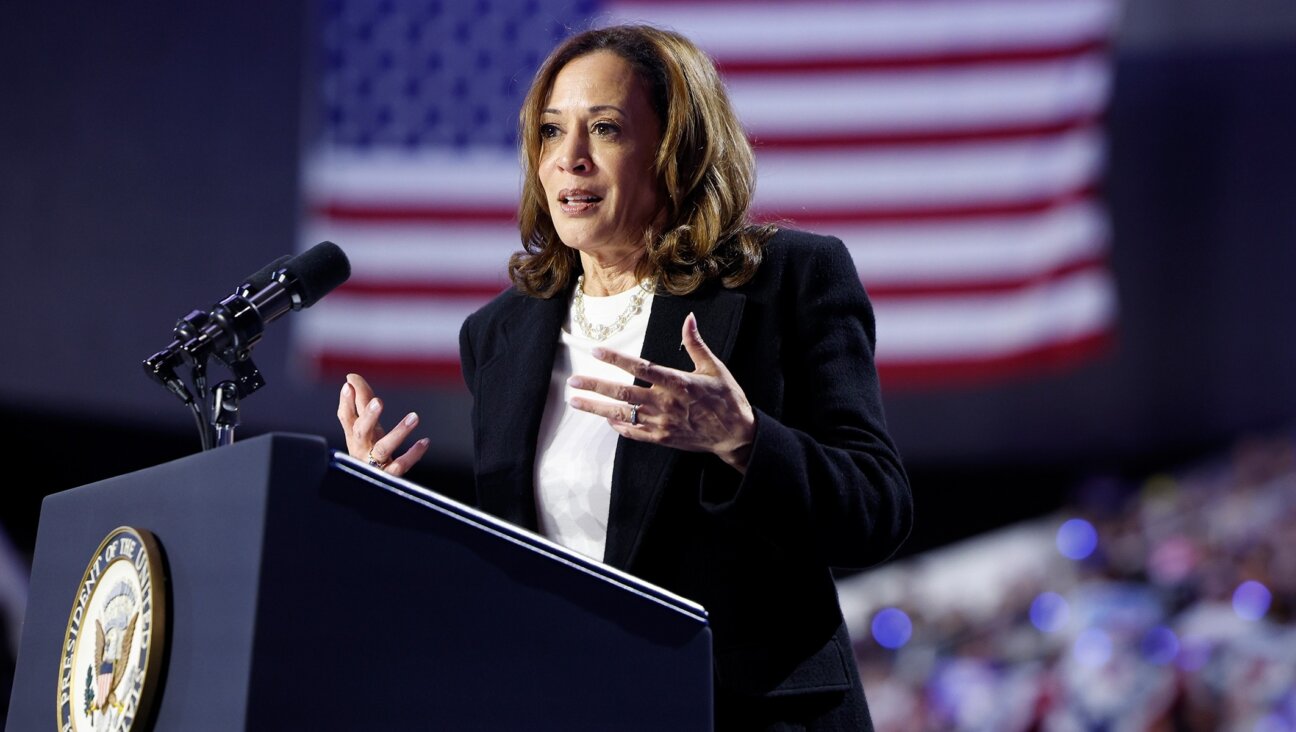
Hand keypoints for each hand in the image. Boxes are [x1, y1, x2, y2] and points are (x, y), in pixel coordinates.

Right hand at [337, 373, 428, 475]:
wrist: (368, 485)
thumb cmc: (368, 449)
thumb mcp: (365, 426)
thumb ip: (361, 402)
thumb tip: (351, 378)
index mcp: (354, 435)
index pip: (346, 417)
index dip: (345, 401)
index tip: (348, 384)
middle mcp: (361, 449)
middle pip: (361, 431)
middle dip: (368, 416)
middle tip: (378, 401)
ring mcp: (373, 463)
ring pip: (383, 448)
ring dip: (398, 432)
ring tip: (415, 417)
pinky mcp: (388, 475)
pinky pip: (400, 465)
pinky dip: (413, 454)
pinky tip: (424, 442)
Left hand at [567, 312, 755, 472]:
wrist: (736, 435)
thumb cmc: (727, 398)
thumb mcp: (714, 368)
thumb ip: (696, 344)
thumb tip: (689, 318)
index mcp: (677, 382)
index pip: (640, 368)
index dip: (616, 359)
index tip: (596, 351)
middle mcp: (665, 403)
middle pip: (622, 393)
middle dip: (595, 386)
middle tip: (573, 381)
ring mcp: (661, 423)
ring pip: (622, 414)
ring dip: (596, 408)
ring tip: (575, 401)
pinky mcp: (661, 439)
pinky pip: (633, 432)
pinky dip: (618, 425)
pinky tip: (606, 419)